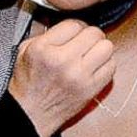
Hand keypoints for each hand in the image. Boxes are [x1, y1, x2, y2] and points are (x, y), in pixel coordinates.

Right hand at [8, 19, 114, 136]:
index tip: (75, 34)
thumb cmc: (28, 82)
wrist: (31, 113)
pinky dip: (106, 64)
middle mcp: (63, 61)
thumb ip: (46, 33)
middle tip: (85, 43)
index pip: (74, 24)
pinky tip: (95, 67)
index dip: (77, 27)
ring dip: (101, 48)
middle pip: (94, 33)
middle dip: (90, 36)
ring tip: (91, 54)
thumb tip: (69, 22)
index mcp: (44, 49)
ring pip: (107, 47)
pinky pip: (111, 66)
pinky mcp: (91, 89)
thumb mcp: (25, 50)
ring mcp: (80, 76)